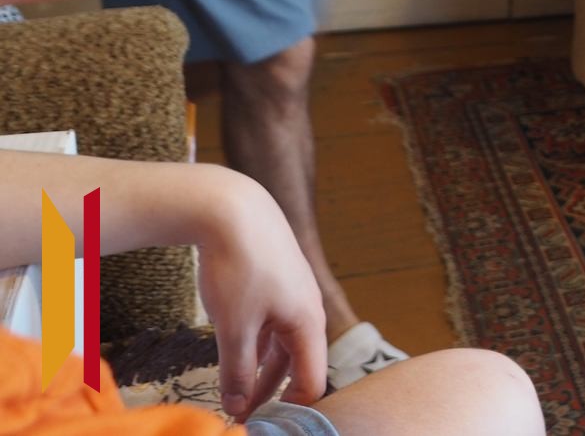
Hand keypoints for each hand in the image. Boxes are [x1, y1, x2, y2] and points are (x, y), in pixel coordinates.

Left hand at [195, 167, 326, 419]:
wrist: (233, 209)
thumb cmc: (240, 266)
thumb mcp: (235, 328)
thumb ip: (237, 372)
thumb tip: (236, 409)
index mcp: (308, 322)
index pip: (312, 379)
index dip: (292, 408)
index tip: (266, 423)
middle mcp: (307, 309)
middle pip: (296, 363)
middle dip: (271, 393)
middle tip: (243, 416)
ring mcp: (292, 293)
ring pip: (282, 343)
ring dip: (260, 370)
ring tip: (235, 391)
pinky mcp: (275, 280)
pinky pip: (272, 323)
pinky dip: (256, 344)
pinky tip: (237, 352)